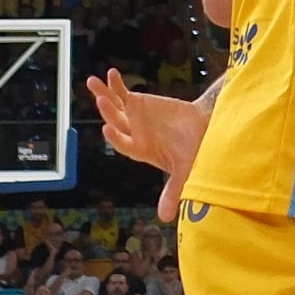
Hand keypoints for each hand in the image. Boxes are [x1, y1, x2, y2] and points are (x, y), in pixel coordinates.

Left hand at [83, 70, 206, 222]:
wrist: (201, 126)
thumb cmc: (192, 151)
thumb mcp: (184, 172)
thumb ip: (172, 191)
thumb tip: (166, 220)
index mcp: (140, 150)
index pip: (123, 143)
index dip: (116, 136)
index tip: (108, 128)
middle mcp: (133, 133)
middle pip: (116, 121)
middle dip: (109, 111)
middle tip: (102, 101)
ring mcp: (134, 117)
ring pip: (115, 106)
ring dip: (105, 95)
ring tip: (93, 82)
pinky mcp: (139, 103)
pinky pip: (123, 93)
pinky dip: (116, 84)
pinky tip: (110, 74)